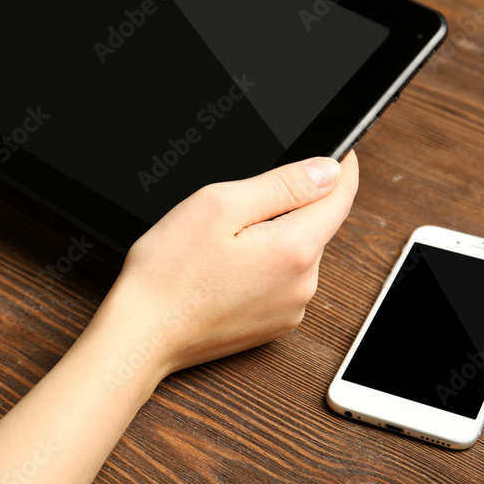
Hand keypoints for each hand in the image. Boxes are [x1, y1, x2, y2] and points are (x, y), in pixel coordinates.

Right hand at [101, 151, 358, 378]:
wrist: (142, 334)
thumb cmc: (168, 273)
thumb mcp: (219, 205)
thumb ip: (281, 185)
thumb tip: (328, 171)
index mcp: (295, 249)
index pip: (341, 195)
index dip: (339, 165)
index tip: (335, 149)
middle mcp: (303, 284)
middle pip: (315, 224)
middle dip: (287, 205)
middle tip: (236, 203)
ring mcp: (289, 309)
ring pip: (296, 252)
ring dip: (271, 237)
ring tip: (219, 243)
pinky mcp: (272, 325)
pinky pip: (280, 280)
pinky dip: (260, 266)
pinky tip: (221, 269)